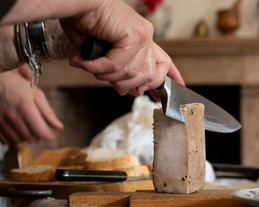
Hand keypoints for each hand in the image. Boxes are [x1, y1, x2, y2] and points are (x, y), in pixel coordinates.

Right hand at [0, 64, 62, 143]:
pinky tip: (16, 130)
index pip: (40, 131)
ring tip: (27, 127)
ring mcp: (1, 121)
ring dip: (26, 137)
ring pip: (19, 140)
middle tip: (38, 128)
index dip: (48, 136)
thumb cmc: (18, 86)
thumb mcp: (37, 95)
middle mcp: (12, 116)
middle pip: (31, 138)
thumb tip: (59, 127)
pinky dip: (13, 138)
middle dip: (38, 135)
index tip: (51, 136)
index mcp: (26, 107)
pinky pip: (6, 140)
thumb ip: (48, 113)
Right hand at [60, 0, 184, 95]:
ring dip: (106, 75)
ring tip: (90, 65)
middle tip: (103, 75)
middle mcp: (146, 38)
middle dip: (125, 84)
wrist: (77, 3)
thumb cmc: (87, 25)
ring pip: (131, 74)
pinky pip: (118, 65)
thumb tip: (126, 91)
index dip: (170, 76)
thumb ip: (119, 73)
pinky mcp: (134, 35)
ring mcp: (142, 36)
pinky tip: (86, 62)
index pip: (164, 62)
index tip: (177, 87)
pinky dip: (99, 67)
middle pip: (148, 77)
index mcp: (141, 41)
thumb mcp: (104, 56)